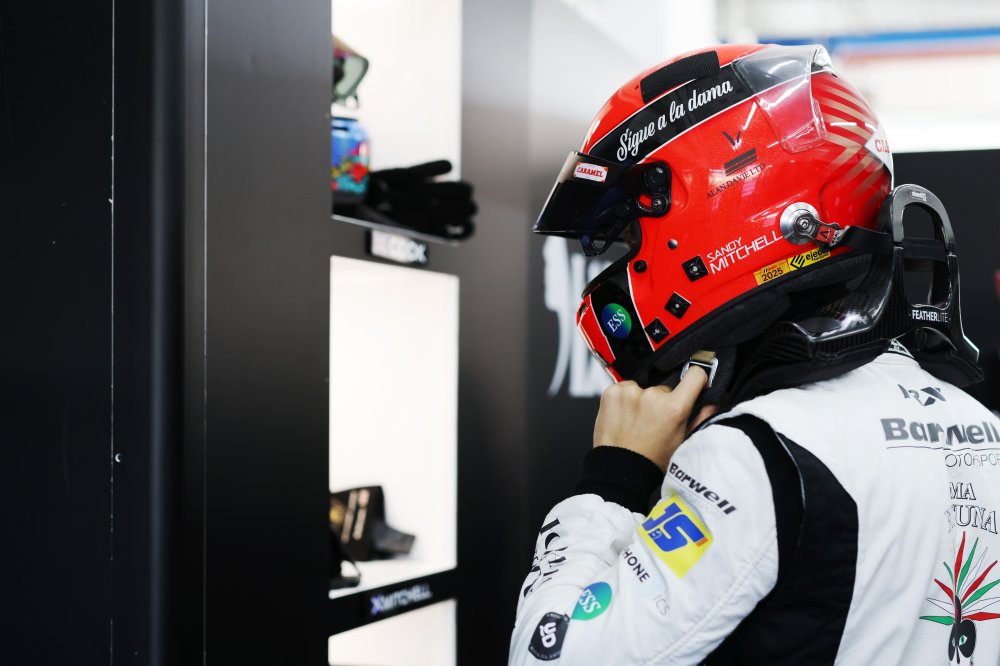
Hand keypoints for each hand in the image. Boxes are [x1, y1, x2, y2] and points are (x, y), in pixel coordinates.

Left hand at [593, 367, 714, 471]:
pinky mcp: (612, 392)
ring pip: (643, 388)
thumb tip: (713, 402)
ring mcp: (630, 392)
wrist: (620, 467)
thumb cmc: (652, 458)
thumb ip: (701, 419)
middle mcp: (652, 396)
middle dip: (662, 400)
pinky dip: (624, 399)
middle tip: (655, 420)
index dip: (696, 378)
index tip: (693, 382)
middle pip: (665, 387)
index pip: (695, 374)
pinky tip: (624, 416)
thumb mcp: (683, 442)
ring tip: (636, 421)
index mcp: (674, 408)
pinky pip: (624, 388)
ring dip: (641, 399)